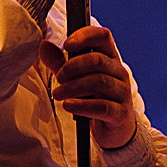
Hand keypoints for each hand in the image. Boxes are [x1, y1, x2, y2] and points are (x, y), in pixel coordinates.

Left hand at [39, 26, 136, 148]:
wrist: (113, 130)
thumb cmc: (94, 98)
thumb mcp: (75, 78)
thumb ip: (60, 63)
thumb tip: (43, 46)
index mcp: (110, 58)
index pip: (103, 36)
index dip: (85, 36)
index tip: (66, 45)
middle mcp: (119, 72)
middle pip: (98, 60)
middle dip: (73, 66)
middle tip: (59, 77)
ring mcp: (123, 93)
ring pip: (99, 81)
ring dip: (74, 87)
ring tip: (58, 94)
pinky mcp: (121, 113)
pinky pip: (102, 106)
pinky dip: (82, 105)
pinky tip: (68, 105)